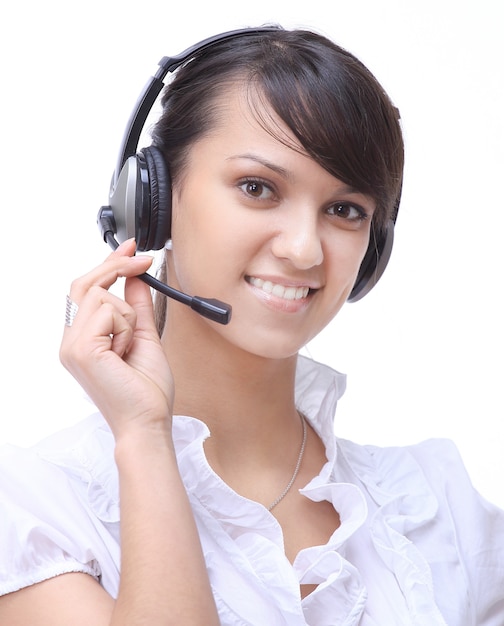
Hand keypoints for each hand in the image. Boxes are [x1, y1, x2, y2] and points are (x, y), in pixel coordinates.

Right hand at [60, 239, 173, 440]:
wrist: (148, 421)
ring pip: (102, 295)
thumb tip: (137, 278)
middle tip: (143, 259)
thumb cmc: (146, 390)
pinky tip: (125, 352)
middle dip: (117, 266)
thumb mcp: (144, 337)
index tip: (131, 248)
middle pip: (85, 284)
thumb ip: (138, 307)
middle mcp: (70, 340)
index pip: (85, 290)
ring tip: (130, 347)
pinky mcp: (81, 348)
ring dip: (128, 316)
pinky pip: (108, 310)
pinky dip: (127, 328)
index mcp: (81, 339)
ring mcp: (72, 345)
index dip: (108, 265)